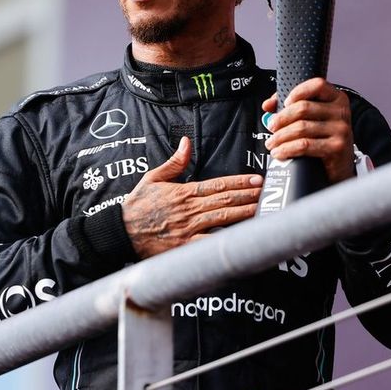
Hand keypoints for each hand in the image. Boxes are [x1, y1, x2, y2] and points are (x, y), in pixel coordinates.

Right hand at [121, 137, 263, 258]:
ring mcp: (188, 229)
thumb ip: (174, 162)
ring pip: (223, 219)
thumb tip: (187, 143)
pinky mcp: (185, 246)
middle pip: (225, 201)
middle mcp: (189, 210)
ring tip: (264, 210)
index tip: (257, 179)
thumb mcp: (152, 178)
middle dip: (249, 196)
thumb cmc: (137, 205)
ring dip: (245, 214)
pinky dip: (226, 241)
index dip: (240, 182)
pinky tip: (242, 238)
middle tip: (269, 193)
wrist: (121, 231)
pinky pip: (209, 243)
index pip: (218, 185)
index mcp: (183, 192)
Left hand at [262, 77, 353, 183]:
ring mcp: (341, 129)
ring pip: (301, 128)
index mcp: (336, 99)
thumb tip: (268, 105)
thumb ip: (290, 106)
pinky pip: (304, 145)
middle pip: (303, 108)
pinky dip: (286, 149)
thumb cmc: (323, 139)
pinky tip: (279, 152)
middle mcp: (341, 112)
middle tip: (271, 127)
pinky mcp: (336, 147)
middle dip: (281, 118)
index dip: (298, 91)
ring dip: (280, 137)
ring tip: (271, 143)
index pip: (318, 85)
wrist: (340, 167)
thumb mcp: (312, 119)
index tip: (284, 102)